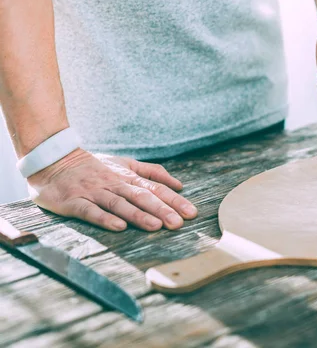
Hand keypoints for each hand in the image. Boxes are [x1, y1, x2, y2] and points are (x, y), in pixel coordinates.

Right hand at [26, 148, 197, 231]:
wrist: (54, 160)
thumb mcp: (125, 163)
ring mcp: (95, 193)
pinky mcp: (75, 202)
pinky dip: (105, 219)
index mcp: (128, 177)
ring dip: (138, 215)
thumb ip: (152, 172)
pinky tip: (119, 227)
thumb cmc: (95, 166)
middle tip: (178, 223)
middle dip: (162, 210)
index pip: (156, 189)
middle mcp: (115, 185)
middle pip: (142, 197)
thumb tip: (179, 184)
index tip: (191, 213)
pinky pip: (91, 211)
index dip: (174, 201)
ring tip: (155, 225)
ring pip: (120, 204)